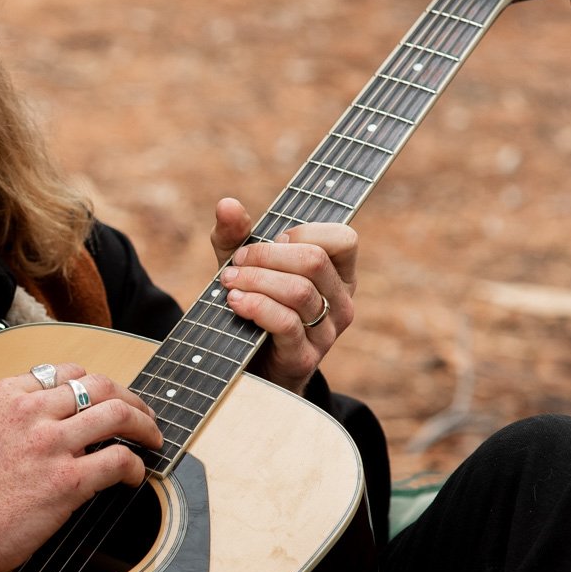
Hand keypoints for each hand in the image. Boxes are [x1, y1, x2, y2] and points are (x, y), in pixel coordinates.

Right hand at [0, 364, 162, 571]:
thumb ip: (20, 417)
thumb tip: (63, 423)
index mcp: (7, 394)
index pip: (65, 372)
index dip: (95, 383)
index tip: (108, 398)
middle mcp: (30, 411)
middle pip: (99, 385)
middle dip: (130, 398)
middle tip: (143, 414)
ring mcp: (50, 444)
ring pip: (116, 413)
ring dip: (144, 424)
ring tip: (152, 438)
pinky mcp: (67, 481)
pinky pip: (118, 459)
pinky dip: (136, 466)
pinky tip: (135, 476)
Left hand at [209, 197, 357, 394]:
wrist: (244, 366)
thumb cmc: (250, 306)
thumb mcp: (242, 265)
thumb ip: (235, 235)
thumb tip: (227, 204)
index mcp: (338, 275)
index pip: (344, 239)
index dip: (303, 232)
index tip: (271, 240)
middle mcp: (341, 302)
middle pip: (314, 261)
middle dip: (266, 255)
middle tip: (237, 263)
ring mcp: (327, 332)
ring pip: (299, 291)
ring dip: (256, 280)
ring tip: (228, 282)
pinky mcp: (305, 357)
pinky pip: (287, 323)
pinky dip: (257, 307)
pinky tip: (234, 302)